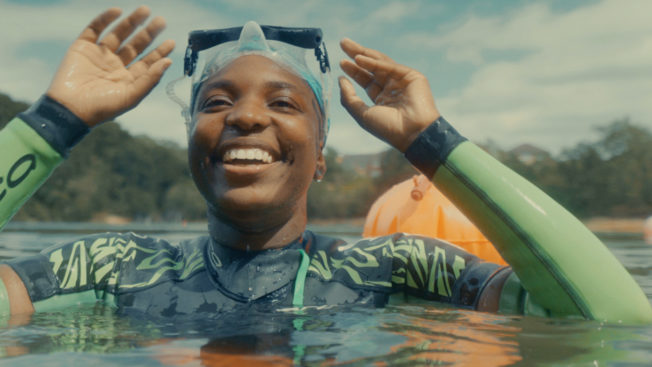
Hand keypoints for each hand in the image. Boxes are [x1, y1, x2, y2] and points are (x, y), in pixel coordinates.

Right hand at [46, 6, 174, 126]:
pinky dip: (105, 19)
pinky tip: (117, 11)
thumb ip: (150, 79)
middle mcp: (115, 65)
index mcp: (128, 79)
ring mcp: (99, 55)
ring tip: (145, 10)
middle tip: (161, 21)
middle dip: (149, 33)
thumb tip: (168, 62)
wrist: (69, 108)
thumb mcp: (131, 96)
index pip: (147, 62)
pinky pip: (95, 29)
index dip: (159, 52)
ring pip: (119, 34)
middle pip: (136, 45)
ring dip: (131, 22)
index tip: (171, 42)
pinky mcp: (82, 47)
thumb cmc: (102, 108)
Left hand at [339, 38, 439, 151]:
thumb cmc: (388, 128)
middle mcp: (392, 89)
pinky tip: (359, 58)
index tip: (341, 62)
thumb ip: (349, 98)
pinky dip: (374, 62)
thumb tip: (340, 79)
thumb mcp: (362, 114)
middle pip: (371, 68)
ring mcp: (402, 81)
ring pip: (380, 63)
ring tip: (346, 45)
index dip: (353, 71)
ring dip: (363, 53)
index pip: (366, 80)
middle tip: (343, 43)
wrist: (412, 133)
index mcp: (382, 99)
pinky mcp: (411, 77)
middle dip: (356, 54)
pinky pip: (390, 66)